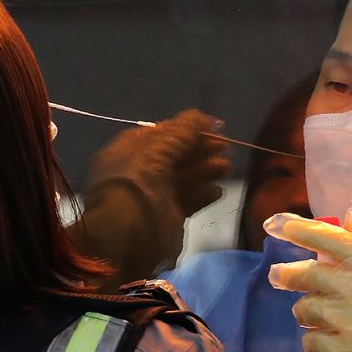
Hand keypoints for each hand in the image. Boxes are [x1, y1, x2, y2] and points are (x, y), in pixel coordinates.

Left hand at [86, 109, 230, 217]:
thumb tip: (204, 117)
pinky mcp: (167, 218)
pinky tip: (217, 191)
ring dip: (205, 170)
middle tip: (224, 147)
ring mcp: (152, 197)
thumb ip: (184, 130)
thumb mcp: (159, 147)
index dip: (184, 129)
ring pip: (183, 178)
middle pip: (173, 155)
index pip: (158, 134)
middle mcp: (137, 172)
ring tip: (226, 167)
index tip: (211, 128)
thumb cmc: (139, 182)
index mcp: (125, 152)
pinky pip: (188, 201)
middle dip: (199, 149)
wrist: (130, 234)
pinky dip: (203, 194)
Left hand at [264, 198, 351, 351]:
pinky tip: (336, 347)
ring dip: (309, 315)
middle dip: (289, 275)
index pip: (334, 240)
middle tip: (279, 275)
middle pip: (309, 275)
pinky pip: (309, 342)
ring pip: (305, 310)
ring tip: (330, 322)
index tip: (275, 225)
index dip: (303, 230)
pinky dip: (316, 345)